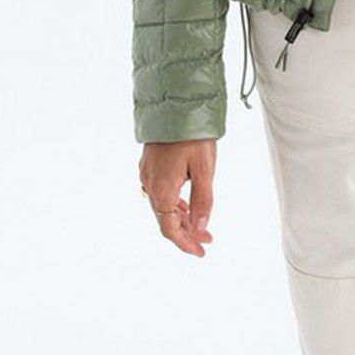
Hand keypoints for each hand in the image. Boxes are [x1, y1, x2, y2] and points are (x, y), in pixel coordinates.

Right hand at [139, 139, 216, 256]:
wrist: (176, 103)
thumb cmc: (193, 135)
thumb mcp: (204, 169)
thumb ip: (203, 200)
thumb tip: (201, 227)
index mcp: (162, 189)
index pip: (170, 228)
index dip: (185, 243)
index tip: (201, 251)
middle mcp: (150, 184)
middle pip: (166, 219)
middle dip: (187, 232)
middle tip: (207, 239)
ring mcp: (147, 174)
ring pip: (163, 206)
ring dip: (182, 218)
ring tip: (201, 224)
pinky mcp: (150, 164)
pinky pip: (160, 193)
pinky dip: (174, 204)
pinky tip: (187, 204)